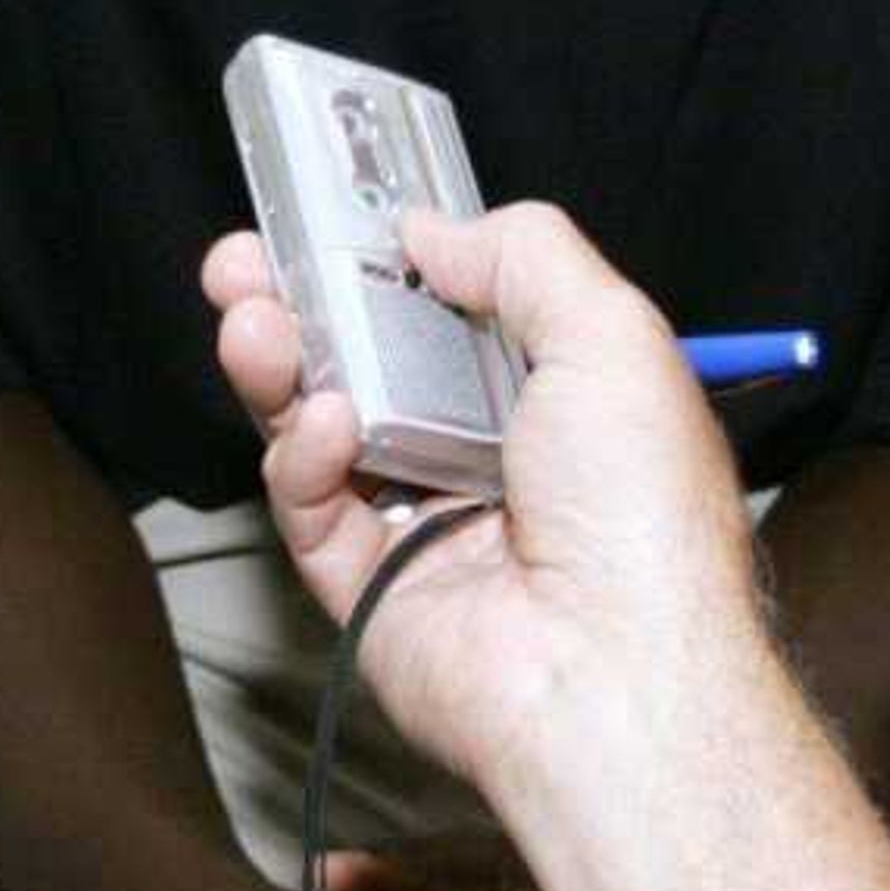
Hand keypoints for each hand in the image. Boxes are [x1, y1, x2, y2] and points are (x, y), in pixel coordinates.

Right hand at [202, 200, 772, 790]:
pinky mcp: (369, 585)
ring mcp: (424, 520)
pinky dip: (303, 456)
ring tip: (252, 318)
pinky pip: (309, 505)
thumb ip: (521, 253)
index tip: (333, 215)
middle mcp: (488, 457)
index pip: (454, 307)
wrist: (617, 675)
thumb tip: (432, 230)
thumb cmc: (644, 522)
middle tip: (246, 261)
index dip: (390, 259)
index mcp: (556, 396)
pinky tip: (326, 427)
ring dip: (280, 360)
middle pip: (369, 359)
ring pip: (320, 423)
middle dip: (300, 302)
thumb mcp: (612, 334)